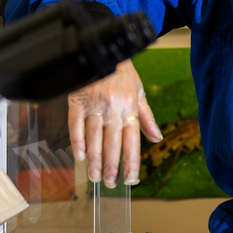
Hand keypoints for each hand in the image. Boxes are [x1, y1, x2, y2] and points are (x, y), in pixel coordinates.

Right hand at [67, 59, 161, 186]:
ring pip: (95, 138)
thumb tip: (156, 138)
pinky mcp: (78, 101)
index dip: (132, 162)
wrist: (104, 49)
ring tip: (94, 177)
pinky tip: (80, 156)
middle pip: (113, 144)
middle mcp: (114, 109)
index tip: (131, 179)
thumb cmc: (122, 72)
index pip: (133, 142)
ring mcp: (95, 105)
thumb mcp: (139, 92)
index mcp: (131, 108)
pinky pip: (76, 125)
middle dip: (112, 167)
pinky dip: (78, 141)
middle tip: (109, 184)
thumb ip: (146, 117)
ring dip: (95, 160)